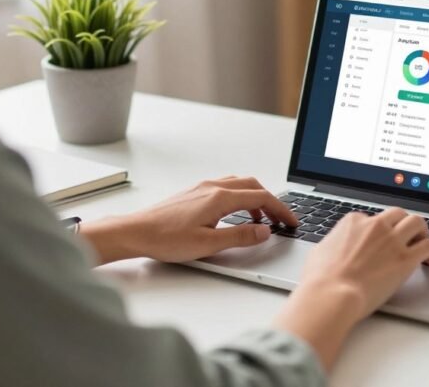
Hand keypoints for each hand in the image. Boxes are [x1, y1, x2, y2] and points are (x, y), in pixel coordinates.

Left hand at [81, 176, 298, 263]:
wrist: (136, 232)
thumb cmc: (166, 239)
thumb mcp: (209, 244)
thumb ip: (240, 237)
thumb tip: (264, 232)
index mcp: (220, 197)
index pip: (261, 197)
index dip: (281, 210)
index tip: (291, 222)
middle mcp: (212, 187)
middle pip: (253, 186)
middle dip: (271, 202)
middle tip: (281, 220)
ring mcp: (202, 188)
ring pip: (239, 184)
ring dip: (254, 198)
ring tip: (260, 220)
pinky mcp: (193, 193)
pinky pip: (225, 188)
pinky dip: (239, 198)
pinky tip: (235, 214)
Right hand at [274, 208, 428, 369]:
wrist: (331, 294)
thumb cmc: (321, 279)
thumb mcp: (320, 251)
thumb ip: (333, 244)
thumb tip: (334, 248)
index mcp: (353, 222)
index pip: (372, 219)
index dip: (378, 231)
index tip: (381, 242)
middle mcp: (375, 226)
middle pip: (397, 215)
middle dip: (403, 224)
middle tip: (407, 236)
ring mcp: (391, 241)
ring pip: (416, 223)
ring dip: (421, 232)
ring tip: (422, 243)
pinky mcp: (405, 259)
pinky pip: (428, 246)